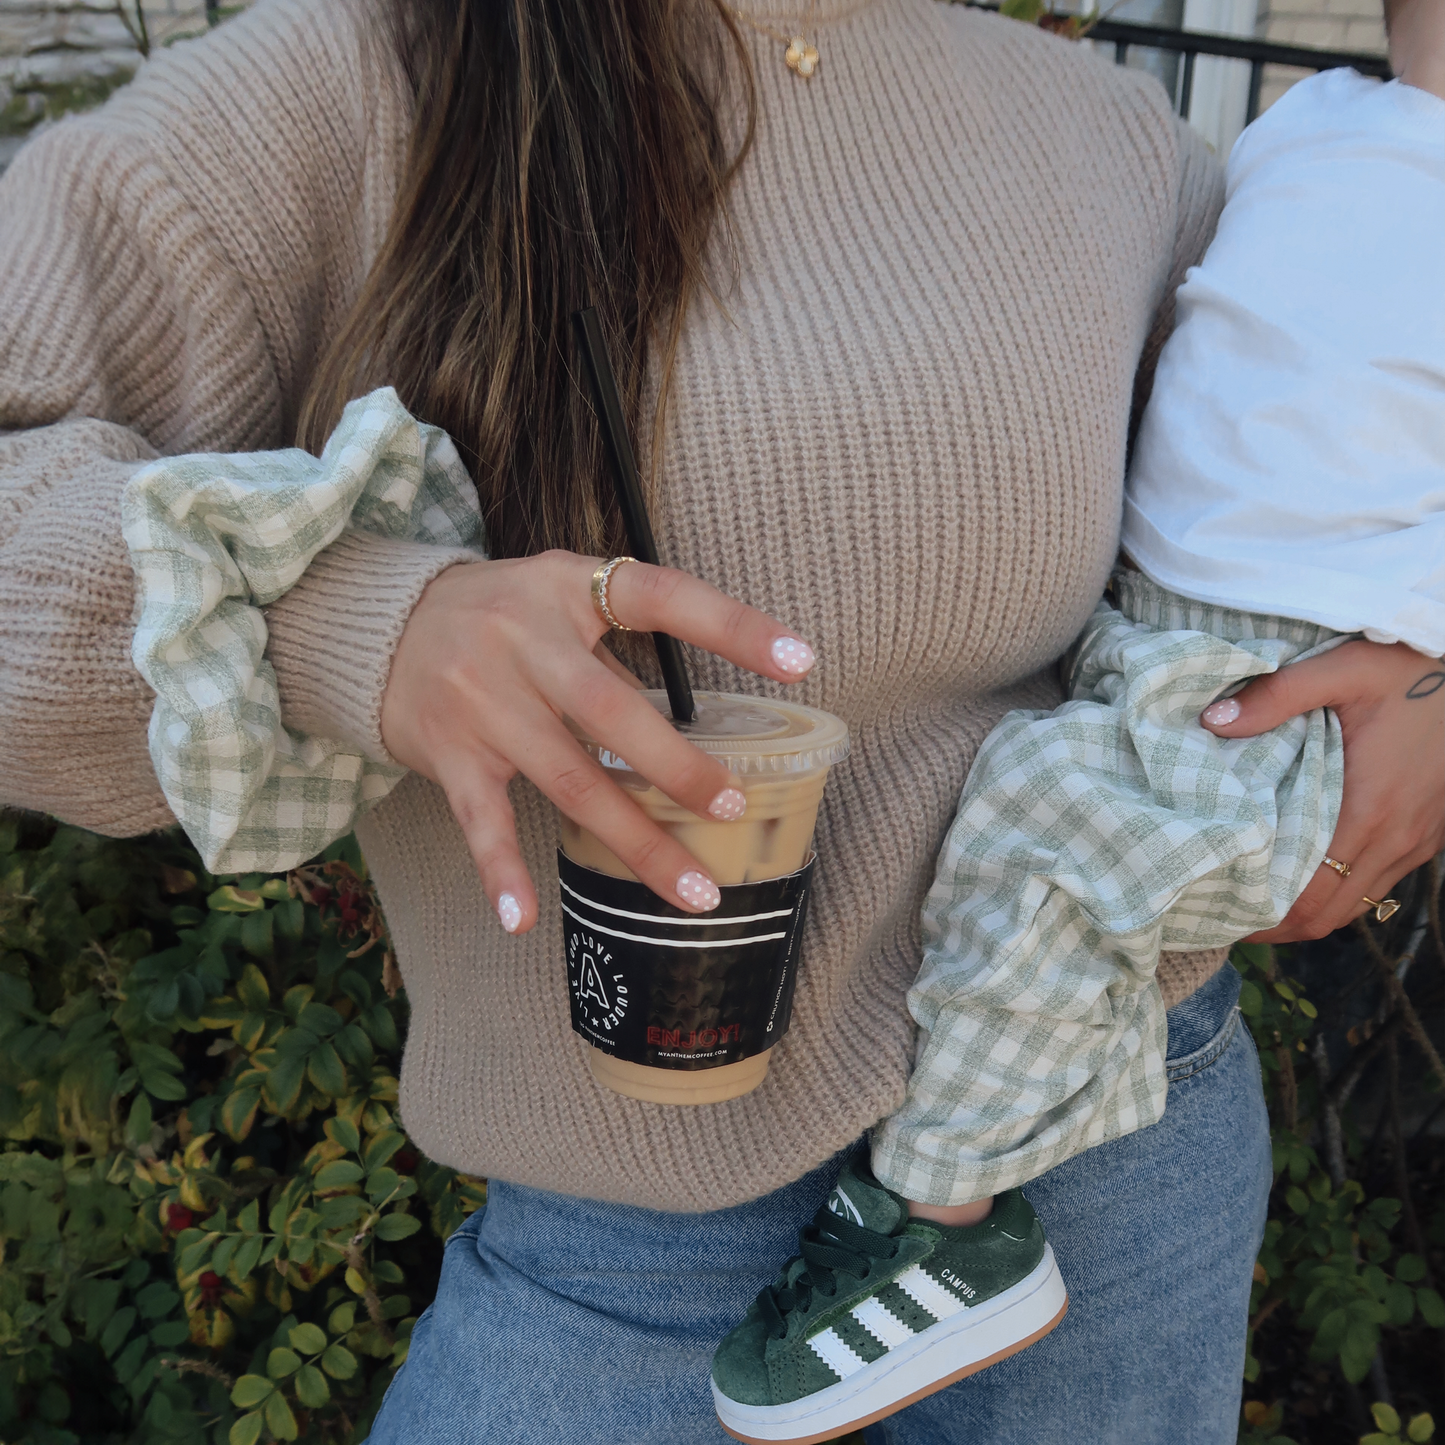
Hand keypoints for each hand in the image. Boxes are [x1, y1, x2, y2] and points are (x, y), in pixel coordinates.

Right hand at [379, 551, 815, 934]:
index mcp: (567, 588)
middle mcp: (523, 640)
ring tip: (693, 892)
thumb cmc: (498, 614)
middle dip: (677, 766)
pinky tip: (523, 918)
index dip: (734, 626)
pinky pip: (482, 820)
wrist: (380, 625)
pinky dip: (501, 871)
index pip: (662, 595)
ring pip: (570, 778)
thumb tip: (696, 720)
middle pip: (612, 711)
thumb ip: (617, 646)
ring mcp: (483, 701)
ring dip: (635, 840)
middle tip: (733, 806)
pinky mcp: (450, 754)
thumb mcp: (557, 596)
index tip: (803, 661)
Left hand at [1200, 640, 1444, 941]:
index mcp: (1370, 809)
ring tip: (1255, 900)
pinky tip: (1304, 874)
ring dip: (1309, 912)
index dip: (1264, 914)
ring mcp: (1416, 840)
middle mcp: (1397, 837)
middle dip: (1278, 924)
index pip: (1311, 893)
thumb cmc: (1406, 666)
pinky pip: (1379, 881)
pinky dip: (1339, 890)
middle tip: (1224, 914)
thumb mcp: (1340, 667)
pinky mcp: (1426, 833)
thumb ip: (1276, 695)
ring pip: (1357, 904)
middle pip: (1330, 914)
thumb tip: (1213, 721)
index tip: (1218, 911)